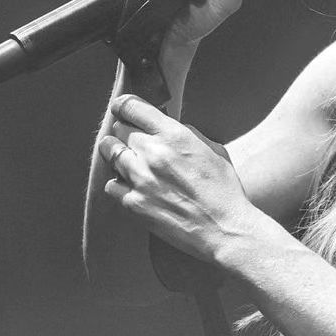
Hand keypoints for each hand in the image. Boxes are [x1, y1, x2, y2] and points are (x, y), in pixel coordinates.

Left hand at [99, 95, 255, 262]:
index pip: (132, 107)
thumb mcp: (213, 150)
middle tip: (132, 139)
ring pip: (110, 153)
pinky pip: (112, 184)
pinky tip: (133, 186)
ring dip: (117, 154)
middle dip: (125, 131)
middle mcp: (153, 153)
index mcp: (175, 135)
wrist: (225, 229)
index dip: (124, 106)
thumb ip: (186, 134)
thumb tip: (166, 127)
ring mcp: (140, 179)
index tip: (122, 109)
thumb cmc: (224, 190)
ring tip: (127, 160)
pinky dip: (119, 183)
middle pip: (119, 129)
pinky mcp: (133, 203)